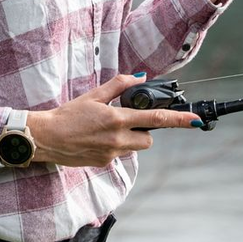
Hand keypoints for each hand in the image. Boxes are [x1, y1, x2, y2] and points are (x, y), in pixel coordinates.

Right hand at [26, 73, 198, 166]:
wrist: (46, 138)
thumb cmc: (68, 114)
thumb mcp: (93, 95)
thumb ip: (119, 86)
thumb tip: (140, 78)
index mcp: (117, 119)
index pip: (156, 119)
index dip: (179, 120)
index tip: (196, 120)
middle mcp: (118, 139)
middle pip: (149, 139)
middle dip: (145, 130)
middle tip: (127, 121)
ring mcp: (111, 154)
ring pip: (135, 147)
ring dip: (130, 139)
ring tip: (106, 130)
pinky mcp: (103, 163)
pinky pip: (119, 154)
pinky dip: (114, 146)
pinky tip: (95, 140)